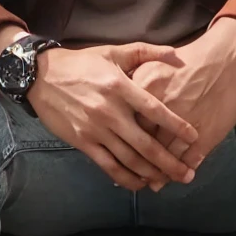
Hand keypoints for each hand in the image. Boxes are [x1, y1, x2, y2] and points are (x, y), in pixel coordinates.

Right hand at [26, 43, 198, 191]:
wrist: (41, 76)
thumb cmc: (82, 63)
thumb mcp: (113, 51)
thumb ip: (146, 53)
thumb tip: (177, 54)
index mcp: (120, 87)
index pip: (154, 110)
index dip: (176, 126)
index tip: (195, 138)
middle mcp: (109, 111)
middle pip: (145, 144)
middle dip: (169, 162)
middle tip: (187, 173)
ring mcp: (95, 129)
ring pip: (129, 159)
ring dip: (151, 173)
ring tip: (169, 181)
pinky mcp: (83, 142)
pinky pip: (108, 166)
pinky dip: (126, 178)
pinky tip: (140, 183)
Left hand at [133, 18, 235, 173]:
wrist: (226, 57)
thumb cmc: (188, 59)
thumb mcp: (153, 65)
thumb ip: (134, 85)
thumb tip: (118, 106)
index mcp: (144, 89)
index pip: (126, 124)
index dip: (121, 142)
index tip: (118, 153)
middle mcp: (161, 109)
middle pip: (143, 144)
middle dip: (138, 163)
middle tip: (134, 177)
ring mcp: (184, 124)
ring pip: (166, 156)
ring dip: (160, 172)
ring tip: (154, 183)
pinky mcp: (206, 134)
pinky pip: (189, 158)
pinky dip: (182, 169)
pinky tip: (179, 175)